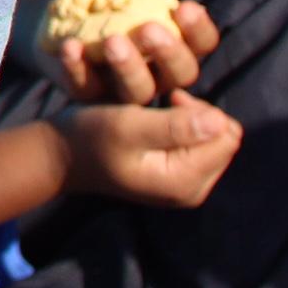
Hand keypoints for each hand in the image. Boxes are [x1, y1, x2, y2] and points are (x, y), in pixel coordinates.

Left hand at [50, 0, 220, 105]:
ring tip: (112, 40)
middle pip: (179, 74)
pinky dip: (77, 69)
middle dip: (168, 52)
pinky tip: (69, 46)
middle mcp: (160, 72)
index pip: (202, 43)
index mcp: (180, 43)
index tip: (185, 7)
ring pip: (137, 90)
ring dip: (127, 67)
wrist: (63, 14)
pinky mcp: (88, 92)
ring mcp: (124, 87)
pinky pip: (86, 89)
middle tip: (149, 29)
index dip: (198, 29)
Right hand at [58, 91, 241, 207]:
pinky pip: (199, 146)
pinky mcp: (176, 178)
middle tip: (166, 100)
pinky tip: (158, 120)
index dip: (203, 110)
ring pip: (213, 141)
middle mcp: (191, 190)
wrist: (62, 155)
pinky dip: (184, 128)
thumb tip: (220, 121)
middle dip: (200, 114)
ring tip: (160, 107)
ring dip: (191, 118)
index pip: (225, 137)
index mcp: (184, 181)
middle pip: (223, 140)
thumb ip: (174, 126)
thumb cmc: (90, 137)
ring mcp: (184, 186)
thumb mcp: (128, 126)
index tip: (170, 97)